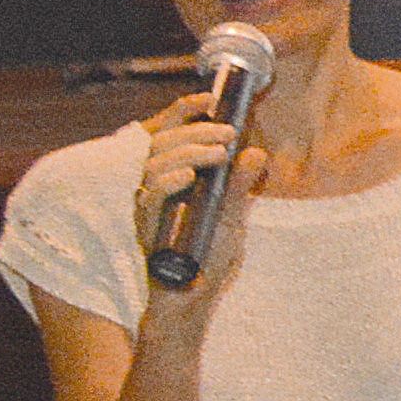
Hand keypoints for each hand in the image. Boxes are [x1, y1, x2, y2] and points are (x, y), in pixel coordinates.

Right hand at [127, 90, 264, 302]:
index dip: (184, 113)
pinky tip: (190, 176)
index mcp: (175, 181)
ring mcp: (148, 208)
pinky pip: (148, 198)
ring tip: (218, 153)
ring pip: (154, 164)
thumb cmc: (208, 260)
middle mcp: (157, 189)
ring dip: (187, 152)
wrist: (191, 303)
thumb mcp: (232, 218)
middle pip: (163, 144)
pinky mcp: (144, 228)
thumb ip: (239, 187)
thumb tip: (256, 152)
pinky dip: (168, 182)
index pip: (171, 137)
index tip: (210, 98)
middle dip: (195, 131)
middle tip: (227, 131)